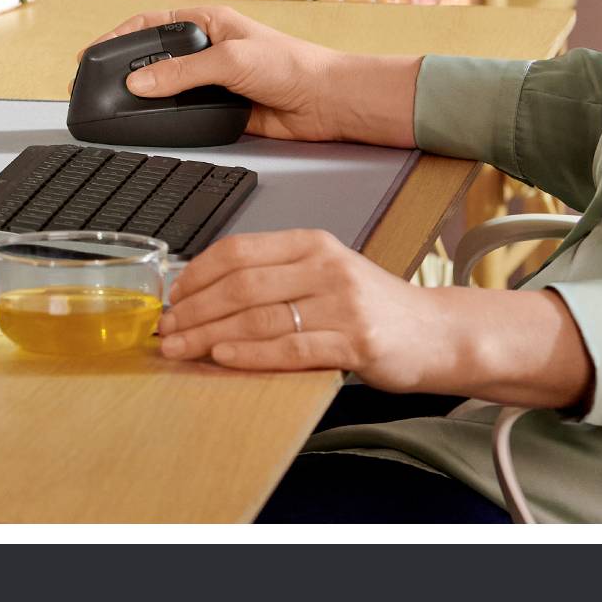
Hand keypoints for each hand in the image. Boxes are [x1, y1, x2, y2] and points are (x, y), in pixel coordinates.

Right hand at [91, 6, 348, 142]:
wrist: (326, 101)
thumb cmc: (291, 64)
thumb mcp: (230, 60)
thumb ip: (181, 72)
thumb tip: (138, 82)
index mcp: (207, 22)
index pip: (150, 24)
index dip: (117, 37)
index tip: (91, 54)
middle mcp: (206, 49)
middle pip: (153, 57)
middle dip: (123, 70)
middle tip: (93, 84)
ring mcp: (211, 80)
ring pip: (166, 88)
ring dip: (143, 97)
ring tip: (112, 107)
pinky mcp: (219, 109)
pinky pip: (183, 113)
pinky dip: (164, 118)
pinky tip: (148, 124)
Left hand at [157, 229, 444, 388]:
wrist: (437, 333)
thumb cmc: (374, 307)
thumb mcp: (326, 275)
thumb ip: (276, 277)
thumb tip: (205, 293)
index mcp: (313, 244)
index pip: (239, 250)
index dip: (196, 274)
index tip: (170, 296)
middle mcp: (326, 266)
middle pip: (241, 285)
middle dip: (193, 309)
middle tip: (164, 329)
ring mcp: (343, 304)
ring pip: (258, 317)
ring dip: (209, 335)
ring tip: (180, 348)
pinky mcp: (356, 342)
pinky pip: (290, 348)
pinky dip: (251, 354)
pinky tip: (223, 357)